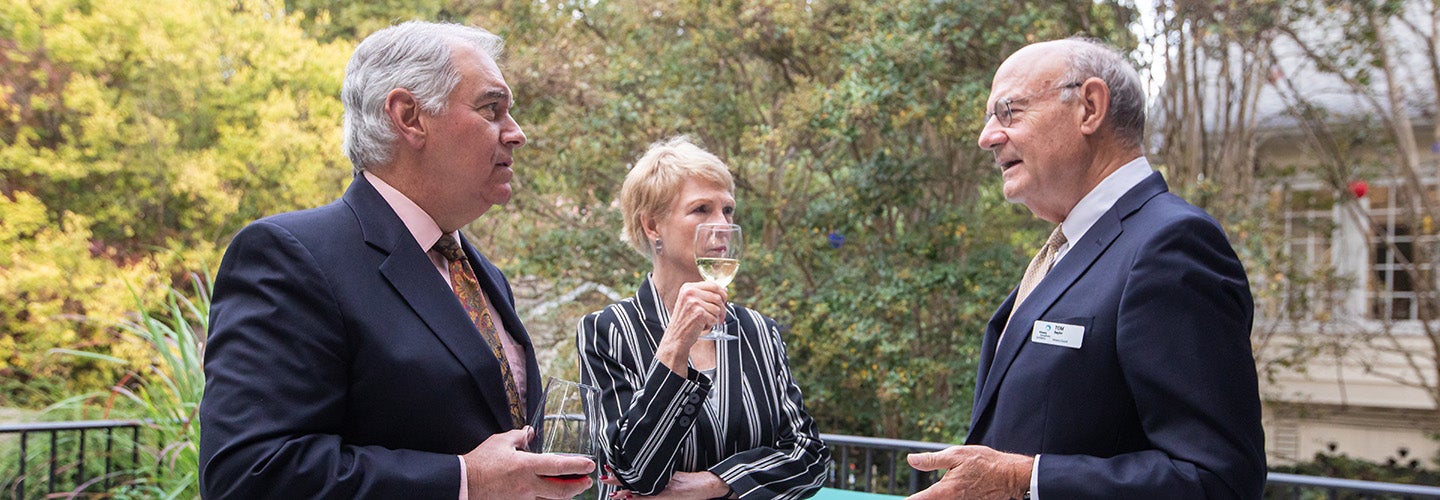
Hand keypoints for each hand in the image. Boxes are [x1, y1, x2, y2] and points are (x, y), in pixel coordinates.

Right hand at [463, 427, 594, 499]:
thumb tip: (529, 432)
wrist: (463, 484)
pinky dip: (547, 499)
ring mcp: (522, 498)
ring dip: (565, 494)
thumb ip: (518, 436)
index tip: (590, 464)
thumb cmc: (479, 463)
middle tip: (587, 481)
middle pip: (562, 491)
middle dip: (579, 486)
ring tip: (573, 488)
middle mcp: (528, 485)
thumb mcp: (500, 442)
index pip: (559, 466)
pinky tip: (550, 494)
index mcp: (526, 466)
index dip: (578, 466)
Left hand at [601, 468, 730, 499]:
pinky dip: (639, 497)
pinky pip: (649, 497)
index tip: (609, 468)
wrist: (705, 484)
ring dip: (624, 491)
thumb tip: (640, 477)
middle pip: (634, 481)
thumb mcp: (672, 476)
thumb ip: (657, 477)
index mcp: (656, 477)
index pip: (635, 474)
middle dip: (618, 480)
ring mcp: (661, 489)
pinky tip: (630, 497)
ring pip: (639, 490)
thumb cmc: (690, 482)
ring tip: (613, 494)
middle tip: (605, 478)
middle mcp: (657, 483)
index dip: (621, 472)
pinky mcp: (666, 495)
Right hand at [655, 281, 726, 373]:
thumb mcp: (692, 303)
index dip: (722, 294)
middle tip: (719, 317)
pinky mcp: (699, 313)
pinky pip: (714, 318)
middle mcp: (690, 292)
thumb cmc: (684, 322)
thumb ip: (707, 295)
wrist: (675, 337)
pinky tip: (701, 327)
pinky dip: (710, 325)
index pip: (713, 285)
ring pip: (718, 308)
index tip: (723, 302)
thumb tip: (725, 289)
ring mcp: (694, 302)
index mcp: (688, 287)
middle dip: (722, 308)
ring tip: (703, 322)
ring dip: (714, 318)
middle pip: (718, 296)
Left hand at [905, 445, 1031, 499]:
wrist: (1011, 476)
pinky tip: (948, 494)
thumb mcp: (956, 455)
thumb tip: (910, 459)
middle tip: (911, 497)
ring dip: (936, 499)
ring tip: (928, 494)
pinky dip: (948, 499)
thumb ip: (931, 460)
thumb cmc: (985, 463)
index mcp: (945, 490)